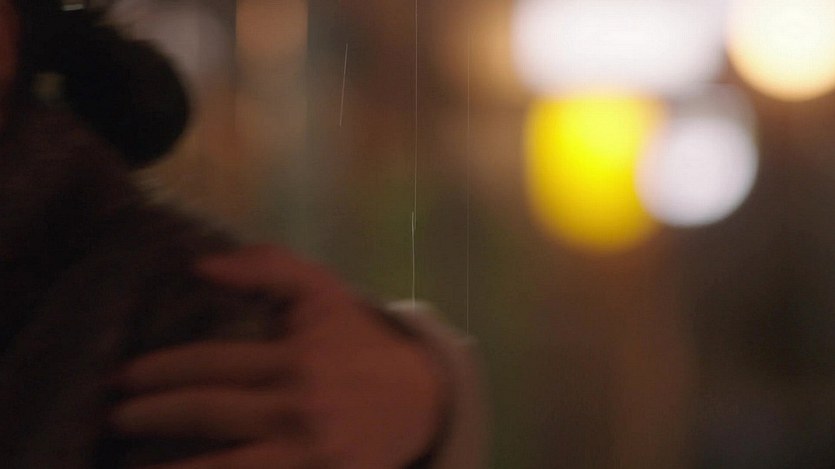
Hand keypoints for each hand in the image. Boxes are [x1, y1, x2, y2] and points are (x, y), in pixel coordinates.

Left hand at [110, 245, 444, 467]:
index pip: (213, 365)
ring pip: (225, 468)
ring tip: (132, 466)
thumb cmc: (359, 344)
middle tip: (115, 418)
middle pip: (208, 414)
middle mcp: (298, 408)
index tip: (125, 378)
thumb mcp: (324, 292)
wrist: (420, 399)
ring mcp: (309, 454)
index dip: (161, 371)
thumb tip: (201, 264)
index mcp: (296, 358)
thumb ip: (269, 267)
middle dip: (151, 417)